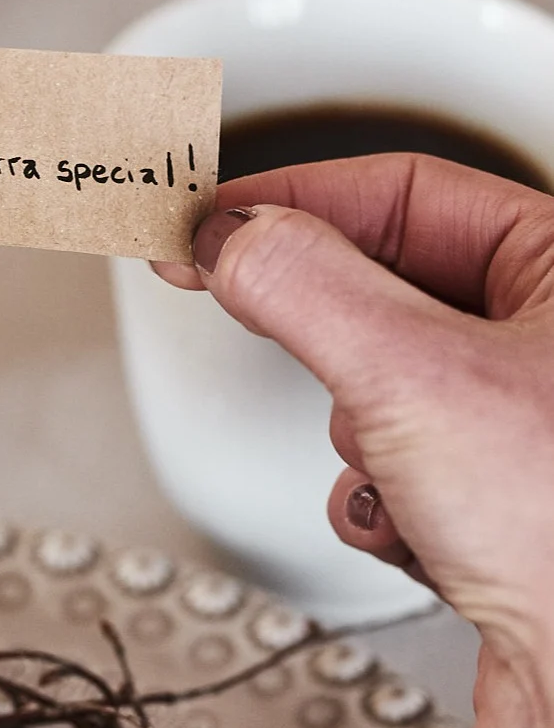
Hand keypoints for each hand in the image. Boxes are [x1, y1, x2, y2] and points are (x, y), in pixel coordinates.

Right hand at [155, 153, 553, 727]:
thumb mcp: (410, 377)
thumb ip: (305, 289)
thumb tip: (235, 237)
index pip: (406, 192)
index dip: (294, 203)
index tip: (208, 224)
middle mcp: (549, 342)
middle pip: (387, 290)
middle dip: (333, 342)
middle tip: (258, 318)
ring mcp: (521, 425)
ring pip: (380, 390)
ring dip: (363, 442)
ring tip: (405, 477)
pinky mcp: (494, 501)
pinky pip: (394, 469)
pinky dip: (382, 505)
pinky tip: (420, 536)